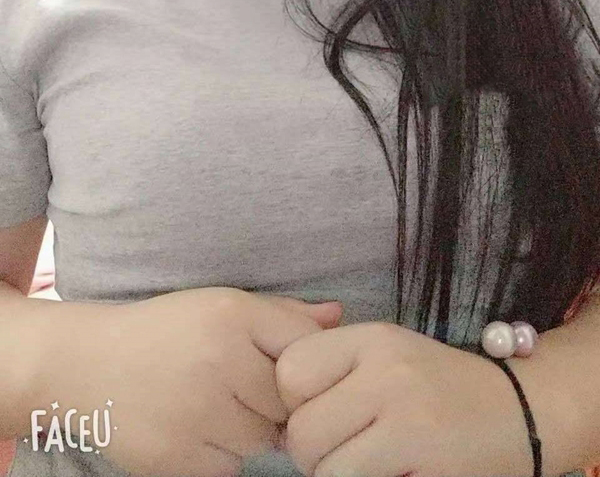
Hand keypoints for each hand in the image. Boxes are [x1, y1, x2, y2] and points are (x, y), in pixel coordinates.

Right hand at [41, 287, 342, 476]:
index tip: (279, 367)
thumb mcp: (222, 305)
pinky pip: (230, 468)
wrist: (86, 363)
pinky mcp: (177, 459)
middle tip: (240, 387)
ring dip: (248, 430)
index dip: (299, 364)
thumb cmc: (167, 330)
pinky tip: (194, 426)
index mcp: (233, 315)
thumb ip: (283, 314)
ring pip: (262, 440)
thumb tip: (340, 316)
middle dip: (273, 401)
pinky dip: (220, 454)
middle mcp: (218, 361)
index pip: (305, 349)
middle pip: (287, 402)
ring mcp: (197, 414)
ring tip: (212, 404)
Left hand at [275, 320, 534, 476]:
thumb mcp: (388, 354)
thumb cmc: (439, 386)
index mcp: (374, 338)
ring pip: (327, 471)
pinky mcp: (429, 467)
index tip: (321, 414)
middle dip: (312, 454)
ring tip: (366, 466)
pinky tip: (393, 475)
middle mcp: (390, 372)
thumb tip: (270, 395)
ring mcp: (411, 421)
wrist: (522, 412)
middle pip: (303, 431)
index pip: (291, 371)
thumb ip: (335, 365)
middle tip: (343, 453)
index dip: (294, 403)